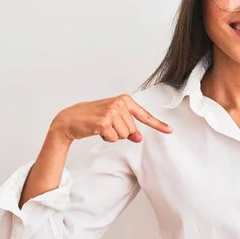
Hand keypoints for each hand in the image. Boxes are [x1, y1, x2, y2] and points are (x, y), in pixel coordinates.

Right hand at [50, 94, 172, 143]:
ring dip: (113, 135)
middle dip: (120, 132)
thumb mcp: (113, 120)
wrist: (69, 119)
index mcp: (124, 100)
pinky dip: (106, 138)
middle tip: (105, 125)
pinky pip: (114, 138)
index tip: (170, 130)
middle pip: (132, 129)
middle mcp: (120, 103)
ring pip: (125, 135)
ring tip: (101, 127)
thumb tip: (139, 137)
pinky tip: (97, 130)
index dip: (158, 124)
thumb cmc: (92, 118)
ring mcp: (112, 112)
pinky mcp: (104, 122)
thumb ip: (128, 127)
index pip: (144, 115)